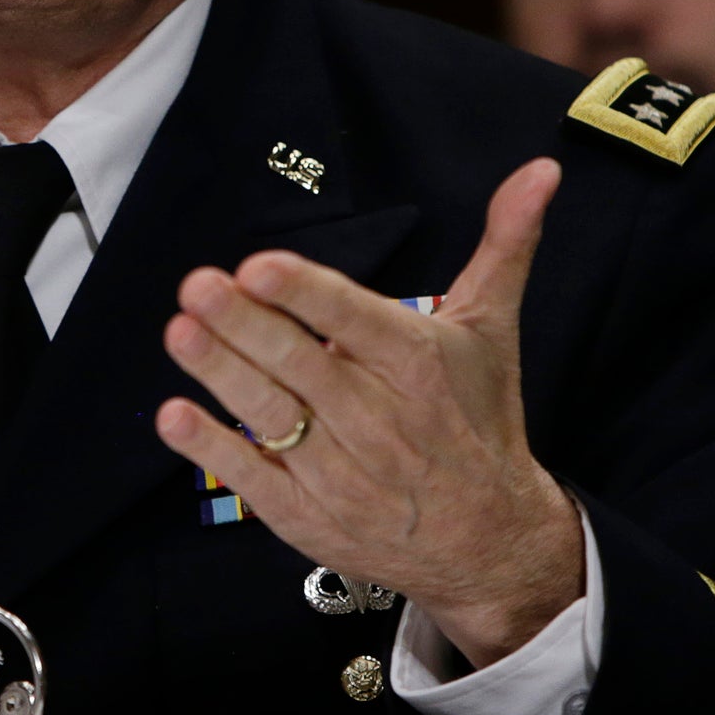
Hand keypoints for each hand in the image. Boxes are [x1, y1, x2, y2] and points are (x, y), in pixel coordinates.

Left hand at [155, 158, 583, 667]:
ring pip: (272, 417)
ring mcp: (342, 473)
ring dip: (221, 374)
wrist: (492, 545)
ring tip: (180, 331)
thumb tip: (540, 169)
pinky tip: (174, 416)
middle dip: (246, 325)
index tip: (259, 267)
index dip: (306, 295)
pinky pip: (255, 480)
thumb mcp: (493, 330)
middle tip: (197, 286)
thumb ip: (505, 246)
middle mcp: (380, 420)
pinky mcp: (309, 517)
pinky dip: (214, 450)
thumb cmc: (478, 418)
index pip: (354, 320)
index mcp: (418, 365)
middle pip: (302, 365)